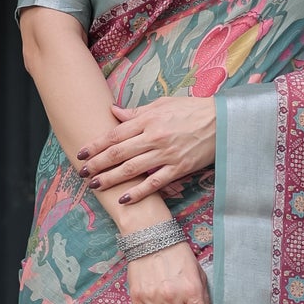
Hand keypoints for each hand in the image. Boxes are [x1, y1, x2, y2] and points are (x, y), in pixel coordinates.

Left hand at [78, 96, 215, 205]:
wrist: (222, 121)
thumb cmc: (192, 110)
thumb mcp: (163, 104)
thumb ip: (136, 112)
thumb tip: (113, 112)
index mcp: (149, 119)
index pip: (115, 134)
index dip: (96, 145)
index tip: (81, 153)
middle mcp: (154, 137)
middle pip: (119, 153)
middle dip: (98, 164)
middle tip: (82, 173)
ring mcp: (166, 154)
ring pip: (132, 169)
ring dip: (111, 179)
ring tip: (95, 186)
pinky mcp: (179, 168)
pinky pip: (155, 183)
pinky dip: (139, 192)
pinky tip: (124, 199)